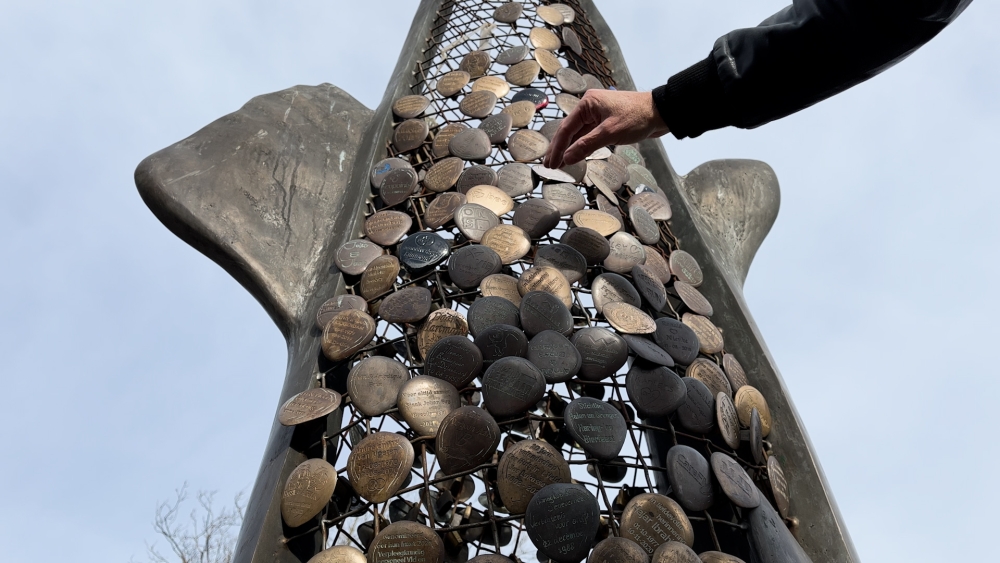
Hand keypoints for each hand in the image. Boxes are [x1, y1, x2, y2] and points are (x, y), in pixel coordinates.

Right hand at [543, 89, 669, 168]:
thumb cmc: (637, 118)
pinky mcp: (606, 122)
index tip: (551, 163)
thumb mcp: (610, 133)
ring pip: (578, 134)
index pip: (566, 128)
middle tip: (549, 166)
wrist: (661, 112)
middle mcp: (589, 107)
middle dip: (559, 149)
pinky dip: (581, 146)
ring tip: (559, 164)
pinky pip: (588, 135)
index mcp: (587, 104)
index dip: (557, 148)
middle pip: (569, 130)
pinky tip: (575, 155)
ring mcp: (598, 114)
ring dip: (569, 149)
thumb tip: (567, 158)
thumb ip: (586, 145)